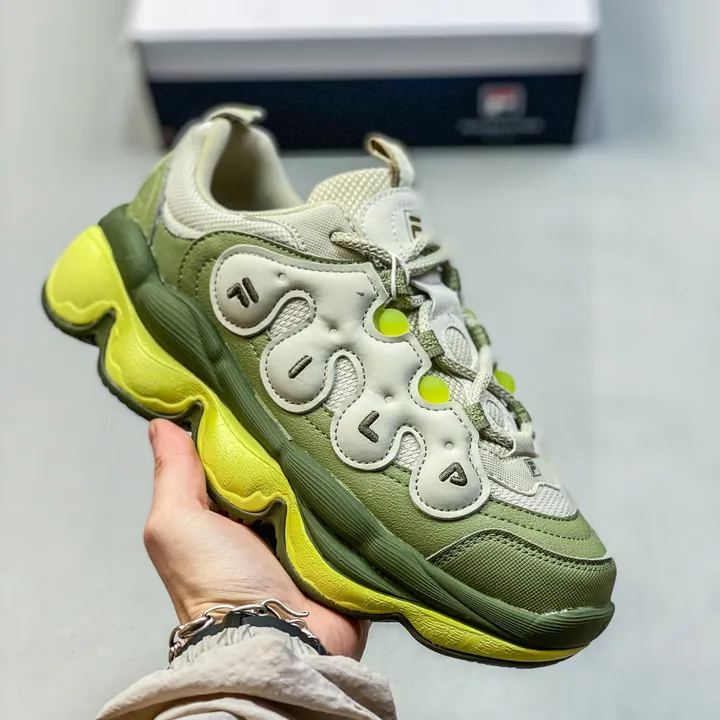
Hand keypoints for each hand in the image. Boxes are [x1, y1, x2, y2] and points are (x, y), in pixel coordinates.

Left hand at [143, 419, 366, 658]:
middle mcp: (267, 523)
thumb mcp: (178, 524)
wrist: (277, 642)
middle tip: (317, 401)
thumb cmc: (217, 584)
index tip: (266, 389)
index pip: (240, 456)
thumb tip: (161, 424)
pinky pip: (353, 509)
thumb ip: (174, 474)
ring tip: (351, 424)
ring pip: (321, 484)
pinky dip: (357, 491)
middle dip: (298, 441)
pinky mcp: (341, 549)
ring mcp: (307, 537)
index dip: (249, 426)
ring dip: (332, 464)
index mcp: (227, 513)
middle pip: (285, 467)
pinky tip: (368, 461)